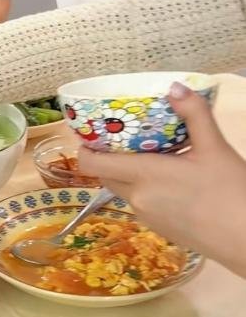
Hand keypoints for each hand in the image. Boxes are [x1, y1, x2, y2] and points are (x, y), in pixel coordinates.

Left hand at [78, 82, 245, 276]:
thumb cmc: (232, 192)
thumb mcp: (215, 147)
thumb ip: (193, 115)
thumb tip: (174, 86)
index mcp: (143, 176)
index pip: (92, 164)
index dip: (85, 148)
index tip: (91, 132)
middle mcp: (137, 199)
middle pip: (105, 175)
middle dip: (107, 157)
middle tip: (122, 137)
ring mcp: (147, 217)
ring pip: (122, 190)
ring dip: (126, 173)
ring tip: (148, 153)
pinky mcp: (160, 230)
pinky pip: (140, 203)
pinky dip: (143, 189)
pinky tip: (169, 179)